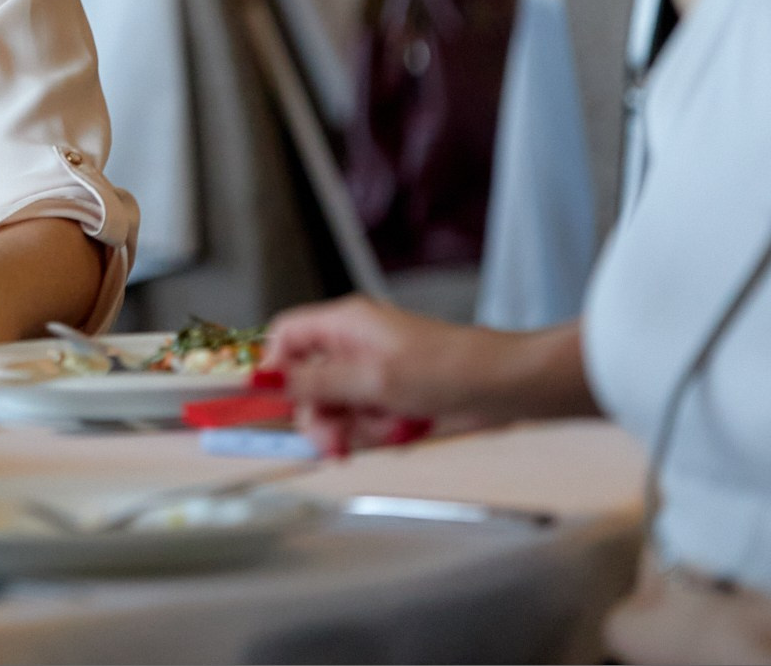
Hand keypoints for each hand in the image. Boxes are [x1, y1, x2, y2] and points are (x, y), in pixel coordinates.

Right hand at [264, 296, 499, 455]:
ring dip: (358, 428)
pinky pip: (367, 419)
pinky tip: (406, 430)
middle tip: (336, 446)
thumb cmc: (445, 371)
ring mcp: (375, 371)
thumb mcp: (372, 380)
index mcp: (344, 324)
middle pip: (309, 382)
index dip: (274, 369)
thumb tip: (264, 382)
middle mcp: (353, 344)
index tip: (276, 405)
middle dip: (321, 416)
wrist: (507, 387)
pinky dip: (381, 432)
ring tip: (392, 431)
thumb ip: (315, 383)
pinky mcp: (395, 394)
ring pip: (339, 407)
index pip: (285, 337)